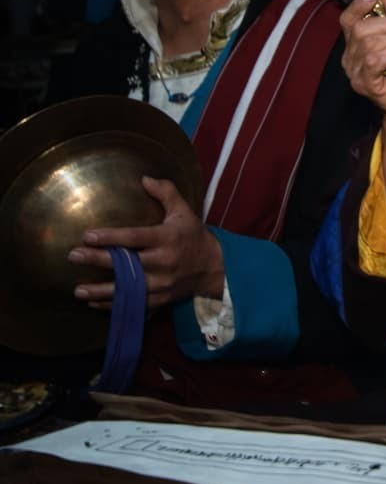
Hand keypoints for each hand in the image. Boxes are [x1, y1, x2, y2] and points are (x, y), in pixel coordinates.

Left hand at [68, 177, 224, 309]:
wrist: (214, 267)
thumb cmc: (194, 236)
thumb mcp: (184, 212)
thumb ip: (166, 193)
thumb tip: (144, 178)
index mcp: (167, 238)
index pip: (135, 237)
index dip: (111, 237)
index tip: (88, 236)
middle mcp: (164, 262)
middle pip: (126, 263)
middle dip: (97, 260)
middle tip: (73, 256)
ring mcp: (162, 283)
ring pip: (127, 288)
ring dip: (100, 291)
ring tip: (78, 290)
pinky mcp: (161, 298)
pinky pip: (134, 303)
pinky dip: (113, 305)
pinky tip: (93, 303)